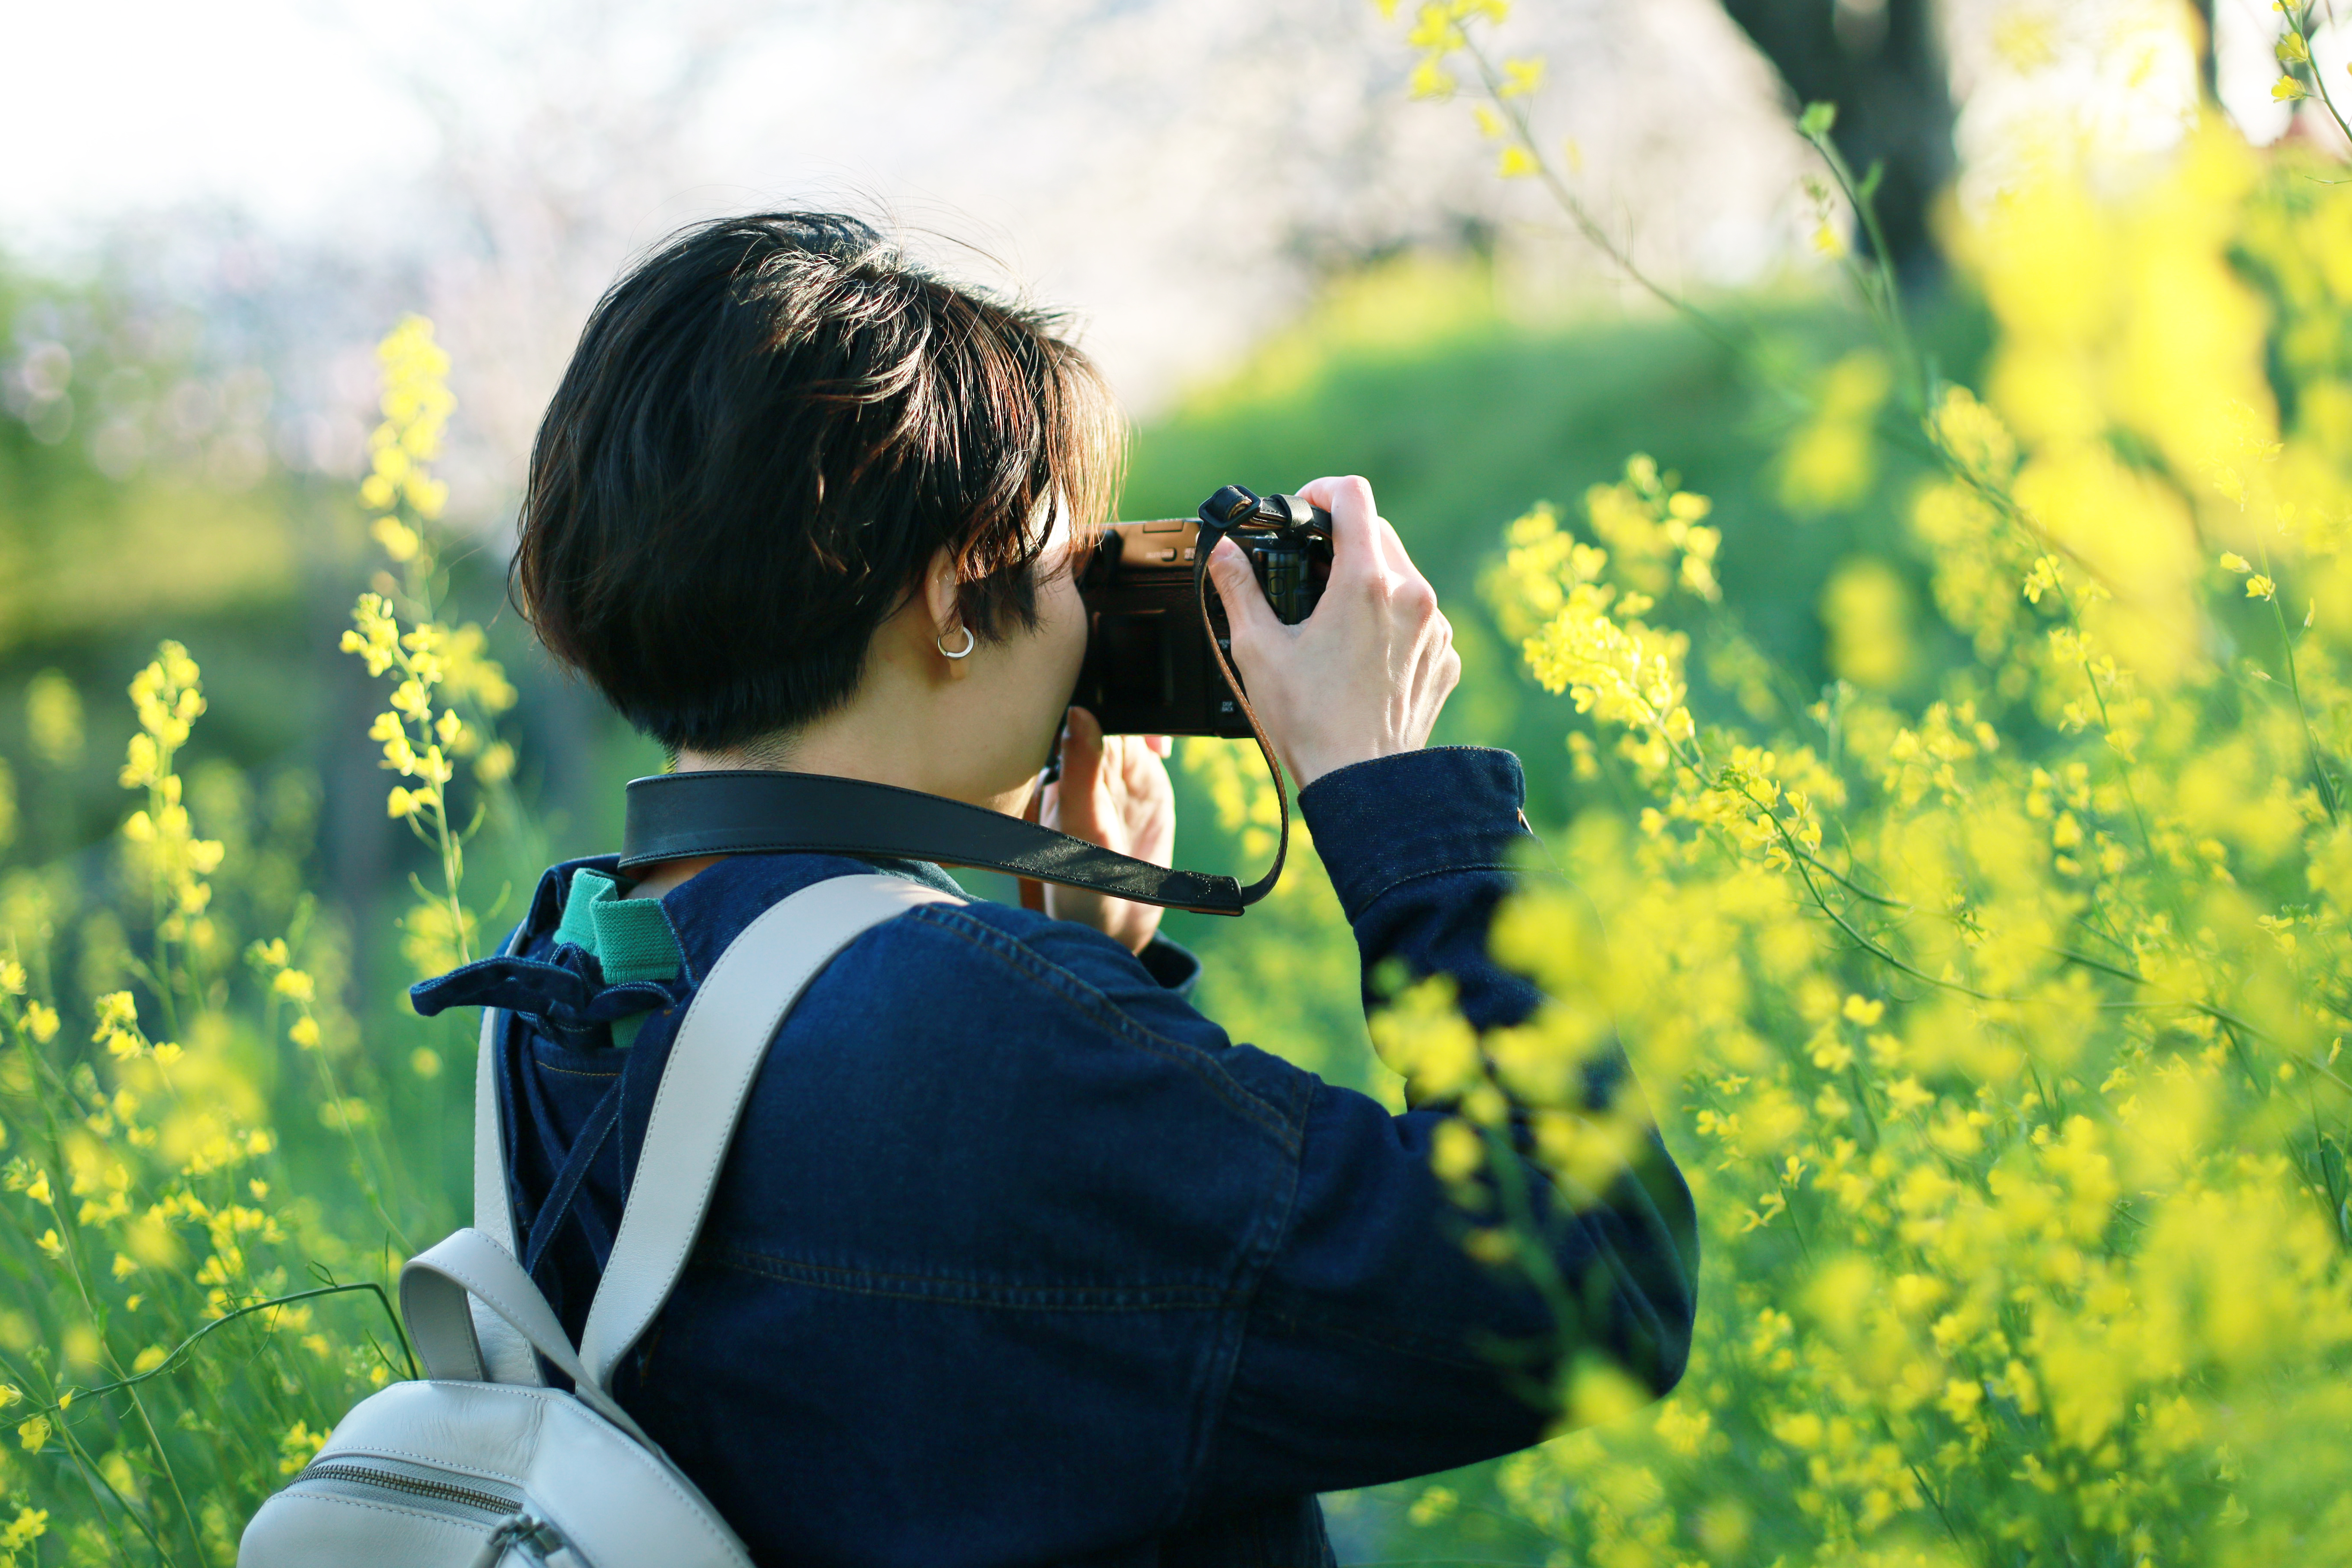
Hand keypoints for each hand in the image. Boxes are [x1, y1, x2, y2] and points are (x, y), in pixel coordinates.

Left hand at [1039, 706, 1175, 953]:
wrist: (1112, 923)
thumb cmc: (1075, 883)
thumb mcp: (1078, 828)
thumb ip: (1080, 772)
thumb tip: (1079, 712)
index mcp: (1059, 765)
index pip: (1074, 708)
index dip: (1092, 689)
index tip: (1110, 685)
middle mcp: (1087, 761)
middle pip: (1108, 704)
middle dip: (1126, 694)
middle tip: (1136, 716)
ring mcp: (1118, 769)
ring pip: (1132, 720)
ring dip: (1147, 715)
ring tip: (1152, 740)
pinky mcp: (1147, 782)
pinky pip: (1154, 745)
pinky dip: (1163, 735)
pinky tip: (1164, 749)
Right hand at [1205, 475, 1458, 787]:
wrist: (1364, 784)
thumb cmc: (1311, 722)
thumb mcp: (1259, 650)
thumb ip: (1239, 589)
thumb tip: (1223, 552)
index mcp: (1366, 582)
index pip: (1354, 497)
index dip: (1322, 491)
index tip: (1304, 510)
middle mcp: (1412, 595)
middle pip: (1379, 533)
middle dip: (1342, 541)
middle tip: (1308, 571)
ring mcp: (1436, 627)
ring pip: (1401, 576)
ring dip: (1368, 582)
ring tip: (1332, 621)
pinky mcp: (1446, 656)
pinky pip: (1418, 618)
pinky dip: (1390, 622)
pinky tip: (1360, 655)